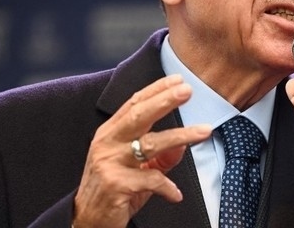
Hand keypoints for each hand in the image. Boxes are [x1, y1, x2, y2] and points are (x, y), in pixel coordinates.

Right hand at [73, 75, 211, 227]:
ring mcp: (110, 162)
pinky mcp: (116, 184)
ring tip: (204, 131)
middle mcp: (108, 143)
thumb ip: (162, 155)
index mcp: (111, 133)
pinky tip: (175, 194)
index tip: (178, 80)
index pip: (134, 104)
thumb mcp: (138, 168)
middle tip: (187, 90)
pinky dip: (167, 187)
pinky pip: (151, 180)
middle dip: (165, 100)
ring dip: (181, 136)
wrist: (89, 221)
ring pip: (150, 144)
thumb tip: (184, 143)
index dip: (156, 90)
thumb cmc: (115, 189)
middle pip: (139, 115)